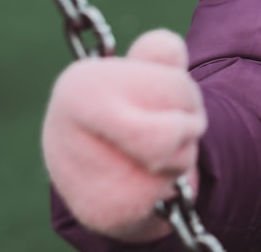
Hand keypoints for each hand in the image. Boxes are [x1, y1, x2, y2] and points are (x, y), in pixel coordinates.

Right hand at [42, 29, 206, 241]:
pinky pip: (169, 190)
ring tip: (156, 151)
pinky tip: (148, 178)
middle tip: (172, 125)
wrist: (94, 171)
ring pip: (180, 159)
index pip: (174, 85)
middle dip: (190, 123)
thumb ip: (159, 52)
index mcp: (79, 84)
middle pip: (179, 127)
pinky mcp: (105, 210)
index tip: (163, 96)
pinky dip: (171, 183)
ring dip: (184, 154)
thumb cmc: (125, 109)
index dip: (184, 93)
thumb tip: (167, 51)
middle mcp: (71, 128)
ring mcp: (85, 173)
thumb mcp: (140, 71)